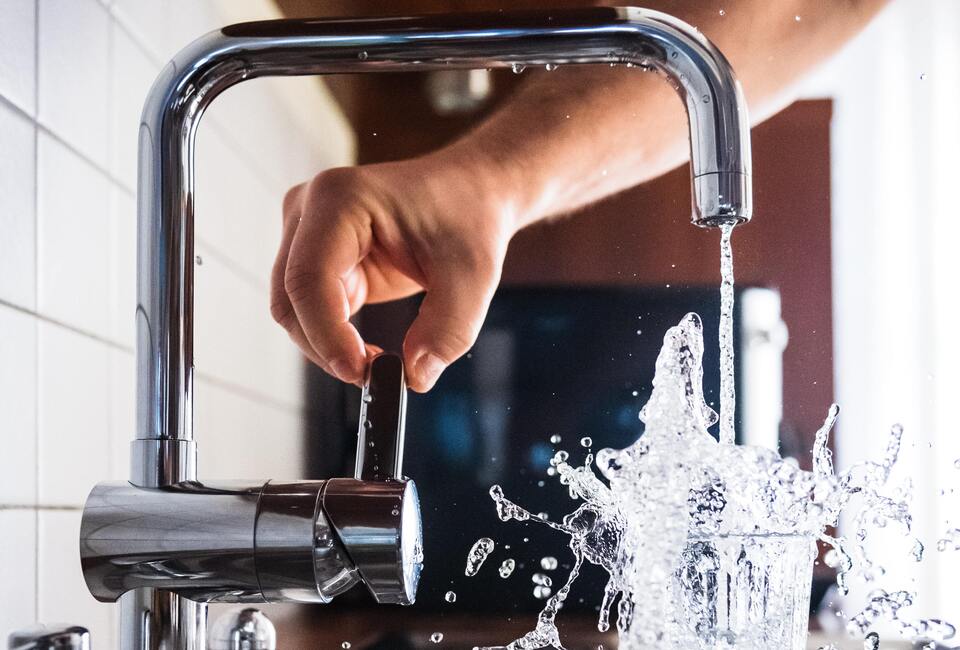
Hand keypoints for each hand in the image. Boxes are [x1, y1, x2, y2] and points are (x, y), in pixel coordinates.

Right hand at [271, 151, 516, 391]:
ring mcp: (307, 232)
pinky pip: (311, 310)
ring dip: (328, 345)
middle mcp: (310, 209)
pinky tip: (369, 350)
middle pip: (291, 298)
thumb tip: (415, 376)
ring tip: (378, 362)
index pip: (310, 277)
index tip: (361, 371)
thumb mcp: (473, 276)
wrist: (471, 192)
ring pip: (293, 309)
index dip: (326, 333)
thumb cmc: (469, 217)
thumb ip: (448, 330)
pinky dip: (334, 338)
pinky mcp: (318, 256)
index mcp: (341, 198)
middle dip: (326, 346)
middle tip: (373, 376)